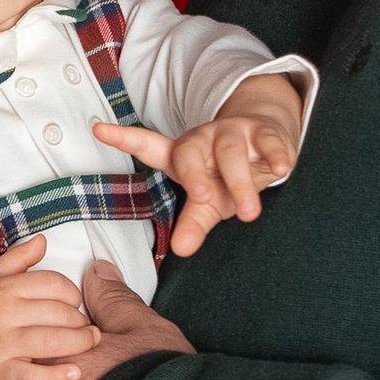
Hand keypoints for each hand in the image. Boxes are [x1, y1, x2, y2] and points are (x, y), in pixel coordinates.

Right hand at [0, 234, 98, 379]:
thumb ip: (18, 260)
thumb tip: (43, 241)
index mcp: (5, 288)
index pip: (56, 285)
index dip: (72, 295)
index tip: (73, 305)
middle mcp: (5, 313)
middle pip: (61, 313)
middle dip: (80, 322)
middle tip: (83, 328)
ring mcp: (1, 344)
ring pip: (54, 342)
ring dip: (80, 344)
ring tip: (89, 343)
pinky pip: (34, 376)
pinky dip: (57, 376)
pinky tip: (74, 373)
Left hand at [97, 67, 304, 256]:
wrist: (268, 136)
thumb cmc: (228, 174)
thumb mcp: (209, 200)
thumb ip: (193, 223)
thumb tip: (180, 250)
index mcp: (183, 154)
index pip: (149, 146)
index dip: (124, 138)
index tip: (98, 128)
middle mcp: (204, 140)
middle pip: (191, 153)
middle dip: (196, 176)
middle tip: (203, 198)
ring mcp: (234, 133)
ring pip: (231, 152)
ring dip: (240, 181)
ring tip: (249, 212)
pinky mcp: (266, 134)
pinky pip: (269, 142)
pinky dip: (276, 156)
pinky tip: (281, 170)